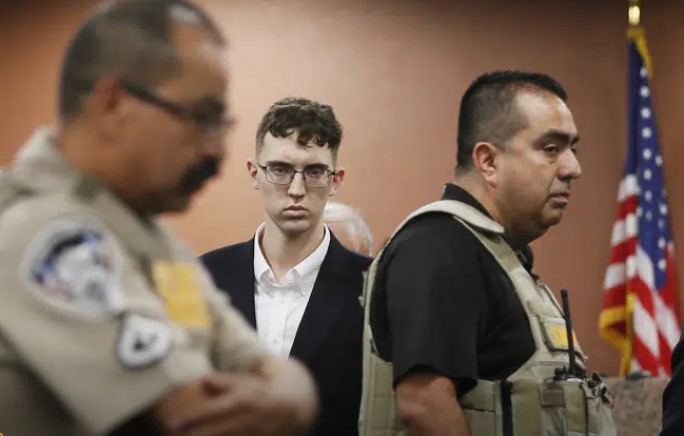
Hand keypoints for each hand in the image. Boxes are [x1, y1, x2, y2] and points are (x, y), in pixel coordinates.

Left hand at [168, 372, 304, 435]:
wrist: (299, 404)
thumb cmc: (268, 387)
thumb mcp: (251, 378)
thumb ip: (228, 381)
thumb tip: (204, 380)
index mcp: (245, 399)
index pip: (213, 409)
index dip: (192, 417)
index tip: (171, 421)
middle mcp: (248, 419)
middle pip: (215, 431)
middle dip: (193, 434)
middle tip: (171, 434)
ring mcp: (254, 434)